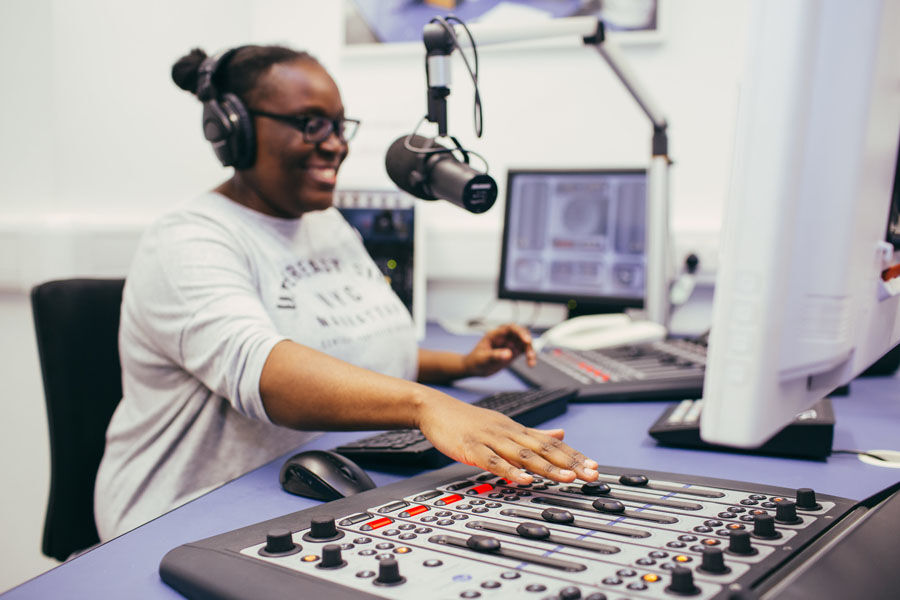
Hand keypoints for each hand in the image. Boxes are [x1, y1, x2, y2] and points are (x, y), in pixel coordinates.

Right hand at [416, 393, 598, 484]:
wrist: (436, 408)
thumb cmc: (469, 420)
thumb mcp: (505, 424)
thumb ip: (533, 433)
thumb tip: (561, 434)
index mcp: (517, 430)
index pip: (552, 444)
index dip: (574, 455)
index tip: (594, 467)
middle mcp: (509, 433)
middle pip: (544, 449)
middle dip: (569, 463)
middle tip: (591, 474)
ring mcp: (491, 440)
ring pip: (523, 455)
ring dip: (547, 467)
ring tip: (567, 478)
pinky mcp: (473, 448)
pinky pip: (493, 462)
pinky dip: (510, 471)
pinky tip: (523, 480)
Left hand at [463, 323, 536, 377]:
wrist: (473, 368)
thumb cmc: (475, 360)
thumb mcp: (482, 358)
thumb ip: (494, 355)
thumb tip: (508, 354)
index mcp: (495, 334)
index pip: (510, 328)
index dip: (520, 332)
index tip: (526, 340)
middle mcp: (504, 338)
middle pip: (521, 334)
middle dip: (527, 341)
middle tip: (530, 353)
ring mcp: (509, 345)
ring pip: (524, 343)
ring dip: (530, 350)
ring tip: (531, 361)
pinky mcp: (513, 353)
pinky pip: (524, 351)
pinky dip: (529, 356)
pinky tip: (530, 363)